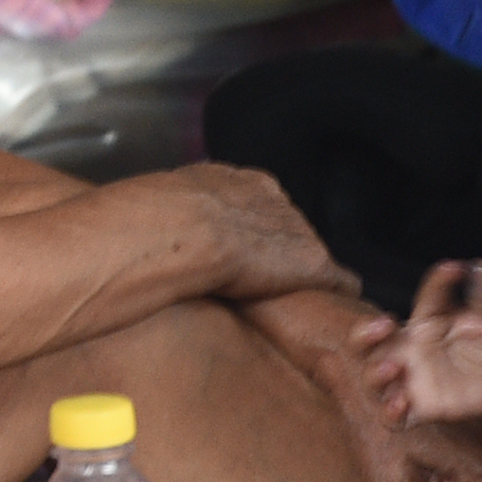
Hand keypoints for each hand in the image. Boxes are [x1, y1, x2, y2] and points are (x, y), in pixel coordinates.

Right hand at [135, 165, 356, 304]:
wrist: (178, 229)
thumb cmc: (150, 221)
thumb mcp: (155, 206)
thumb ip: (169, 217)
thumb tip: (141, 230)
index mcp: (233, 180)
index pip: (256, 202)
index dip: (251, 229)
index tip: (246, 247)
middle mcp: (270, 198)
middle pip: (287, 224)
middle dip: (282, 247)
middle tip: (270, 274)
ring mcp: (293, 228)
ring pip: (310, 250)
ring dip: (305, 271)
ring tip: (301, 293)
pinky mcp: (309, 261)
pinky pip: (335, 276)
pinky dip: (336, 290)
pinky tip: (340, 301)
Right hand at [351, 261, 481, 428]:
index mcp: (427, 320)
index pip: (425, 297)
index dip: (439, 281)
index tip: (456, 270)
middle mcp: (411, 348)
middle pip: (367, 341)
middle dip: (365, 333)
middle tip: (385, 325)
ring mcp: (412, 379)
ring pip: (372, 378)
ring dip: (375, 372)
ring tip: (393, 367)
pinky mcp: (421, 409)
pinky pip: (394, 417)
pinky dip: (391, 411)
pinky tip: (403, 402)